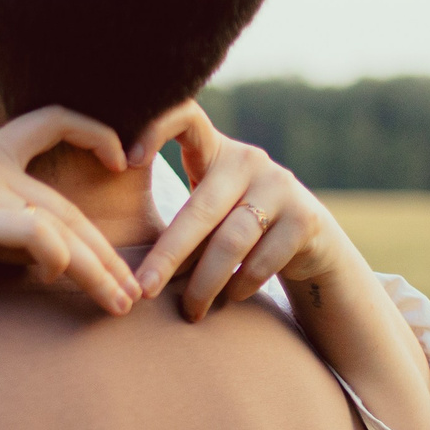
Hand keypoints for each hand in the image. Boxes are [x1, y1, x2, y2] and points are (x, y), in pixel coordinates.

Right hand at [0, 107, 144, 315]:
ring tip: (118, 303)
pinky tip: (61, 279)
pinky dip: (57, 255)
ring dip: (97, 269)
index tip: (118, 160)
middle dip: (107, 252)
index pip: (52, 120)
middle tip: (132, 290)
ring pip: (60, 224)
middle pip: (67, 205)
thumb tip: (44, 257)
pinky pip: (31, 232)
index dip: (94, 131)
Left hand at [129, 102, 355, 321]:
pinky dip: (239, 287)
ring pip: (231, 242)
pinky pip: (261, 261)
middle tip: (143, 289)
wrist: (311, 240)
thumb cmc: (237, 225)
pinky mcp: (305, 219)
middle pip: (200, 208)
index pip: (186, 118)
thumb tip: (118, 260)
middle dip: (168, 255)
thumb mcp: (209, 208)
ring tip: (188, 311)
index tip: (127, 161)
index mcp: (216, 151)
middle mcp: (249, 160)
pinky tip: (229, 298)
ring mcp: (280, 187)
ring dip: (205, 284)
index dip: (157, 129)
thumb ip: (179, 215)